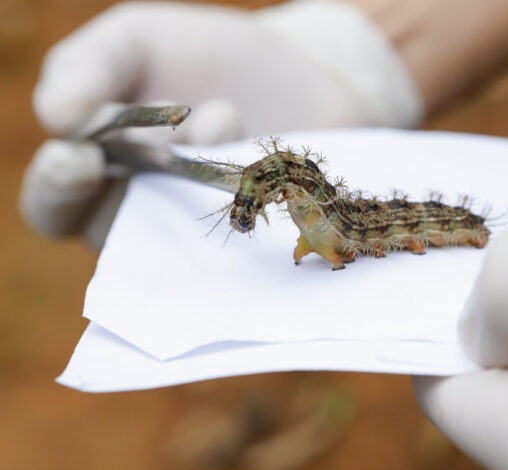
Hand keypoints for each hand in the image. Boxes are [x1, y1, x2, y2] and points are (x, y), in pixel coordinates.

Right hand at [21, 0, 421, 247]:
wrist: (297, 68)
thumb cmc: (201, 58)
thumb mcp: (135, 42)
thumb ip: (86, 68)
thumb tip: (57, 117)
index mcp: (96, 171)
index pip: (54, 203)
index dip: (59, 188)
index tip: (80, 158)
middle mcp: (143, 214)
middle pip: (111, 228)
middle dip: (138, 169)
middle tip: (164, 130)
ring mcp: (200, 231)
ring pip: (176, 229)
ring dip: (193, 166)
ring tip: (224, 112)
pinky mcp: (253, 233)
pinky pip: (237, 233)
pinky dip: (244, 187)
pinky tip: (257, 146)